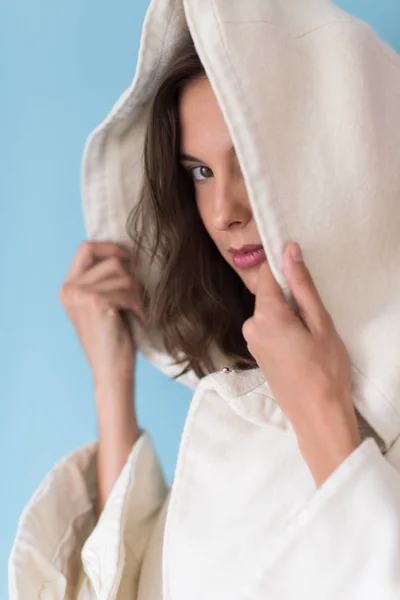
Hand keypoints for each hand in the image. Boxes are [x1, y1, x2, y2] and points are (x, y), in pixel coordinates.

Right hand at [59, 241, 147, 387]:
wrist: (111, 371)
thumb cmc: (112, 339)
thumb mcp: (101, 304)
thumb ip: (103, 280)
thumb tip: (127, 253)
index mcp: (68, 286)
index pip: (87, 248)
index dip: (111, 247)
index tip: (132, 258)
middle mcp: (69, 288)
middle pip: (112, 260)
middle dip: (132, 277)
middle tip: (140, 295)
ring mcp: (81, 294)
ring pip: (124, 275)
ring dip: (138, 294)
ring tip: (140, 312)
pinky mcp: (96, 302)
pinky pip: (129, 291)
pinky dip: (140, 305)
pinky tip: (142, 319)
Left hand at [242, 242, 360, 485]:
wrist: (317, 415)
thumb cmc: (324, 370)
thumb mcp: (320, 322)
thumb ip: (301, 284)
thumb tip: (289, 250)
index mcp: (265, 315)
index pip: (267, 274)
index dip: (285, 270)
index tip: (303, 279)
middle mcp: (251, 326)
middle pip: (269, 295)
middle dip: (291, 299)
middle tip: (315, 319)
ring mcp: (252, 342)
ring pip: (271, 312)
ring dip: (289, 316)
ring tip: (310, 337)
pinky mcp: (257, 353)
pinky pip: (269, 329)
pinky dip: (284, 330)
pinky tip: (301, 347)